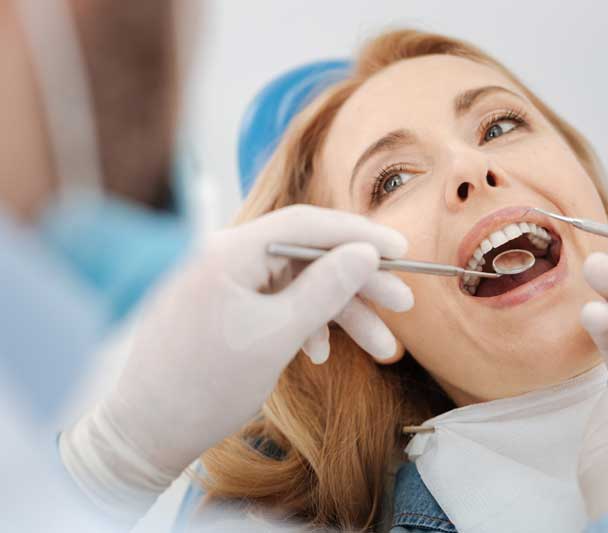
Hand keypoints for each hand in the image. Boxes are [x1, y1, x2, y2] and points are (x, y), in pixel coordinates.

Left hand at [59, 205, 412, 515]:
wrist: (146, 433)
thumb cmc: (207, 386)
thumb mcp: (277, 336)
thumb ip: (325, 289)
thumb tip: (365, 253)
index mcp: (229, 250)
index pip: (307, 224)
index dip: (360, 235)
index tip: (402, 249)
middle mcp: (225, 256)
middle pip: (308, 257)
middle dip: (358, 285)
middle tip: (403, 304)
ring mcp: (224, 282)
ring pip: (297, 286)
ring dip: (339, 315)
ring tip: (381, 349)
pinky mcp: (225, 308)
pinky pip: (276, 305)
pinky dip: (305, 325)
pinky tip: (320, 354)